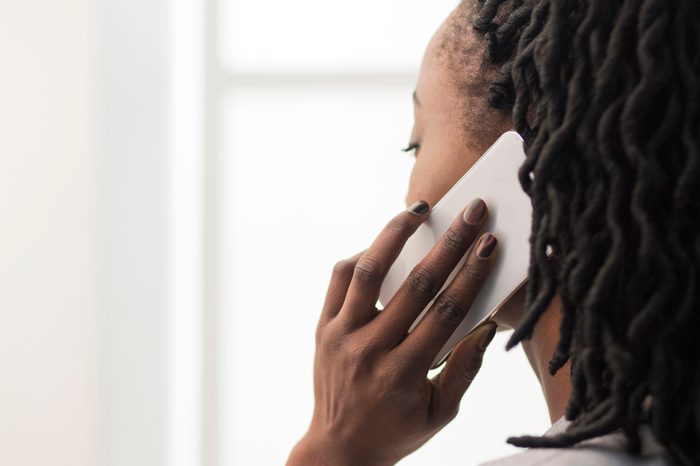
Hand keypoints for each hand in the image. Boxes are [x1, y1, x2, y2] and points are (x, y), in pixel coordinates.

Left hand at [288, 199, 498, 465]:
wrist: (338, 450)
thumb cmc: (396, 430)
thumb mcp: (440, 414)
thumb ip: (464, 370)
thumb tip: (486, 325)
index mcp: (405, 373)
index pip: (446, 312)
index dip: (471, 273)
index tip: (489, 242)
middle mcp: (371, 349)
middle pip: (416, 285)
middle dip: (450, 244)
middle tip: (471, 212)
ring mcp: (342, 335)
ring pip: (368, 272)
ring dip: (394, 235)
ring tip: (417, 211)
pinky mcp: (322, 328)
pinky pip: (339, 280)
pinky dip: (361, 257)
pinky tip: (381, 245)